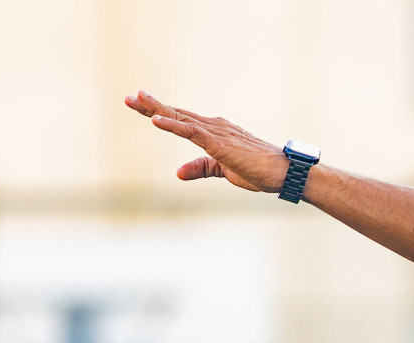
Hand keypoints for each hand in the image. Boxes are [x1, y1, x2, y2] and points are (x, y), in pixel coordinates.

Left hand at [125, 90, 288, 191]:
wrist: (284, 173)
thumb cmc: (260, 171)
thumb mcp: (225, 171)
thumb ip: (201, 168)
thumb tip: (177, 173)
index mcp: (215, 133)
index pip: (182, 120)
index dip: (160, 113)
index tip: (140, 105)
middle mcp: (214, 127)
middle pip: (177, 114)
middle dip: (151, 106)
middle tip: (129, 97)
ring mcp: (217, 133)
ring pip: (181, 118)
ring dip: (157, 109)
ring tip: (137, 99)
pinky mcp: (219, 143)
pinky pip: (190, 131)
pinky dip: (172, 125)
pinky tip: (155, 120)